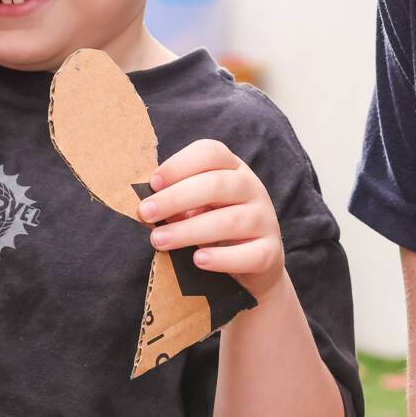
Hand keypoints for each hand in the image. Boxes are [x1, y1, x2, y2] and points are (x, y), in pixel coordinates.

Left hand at [138, 139, 284, 299]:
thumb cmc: (217, 226)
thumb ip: (178, 200)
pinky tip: (198, 260)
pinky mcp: (270, 252)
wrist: (257, 263)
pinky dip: (222, 258)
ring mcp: (265, 219)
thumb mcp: (199, 206)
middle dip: (176, 198)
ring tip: (159, 241)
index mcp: (233, 168)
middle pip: (217, 184)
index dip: (180, 164)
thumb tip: (146, 204)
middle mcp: (252, 188)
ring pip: (230, 220)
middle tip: (145, 213)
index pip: (210, 153)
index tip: (152, 182)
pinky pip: (249, 254)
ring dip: (189, 230)